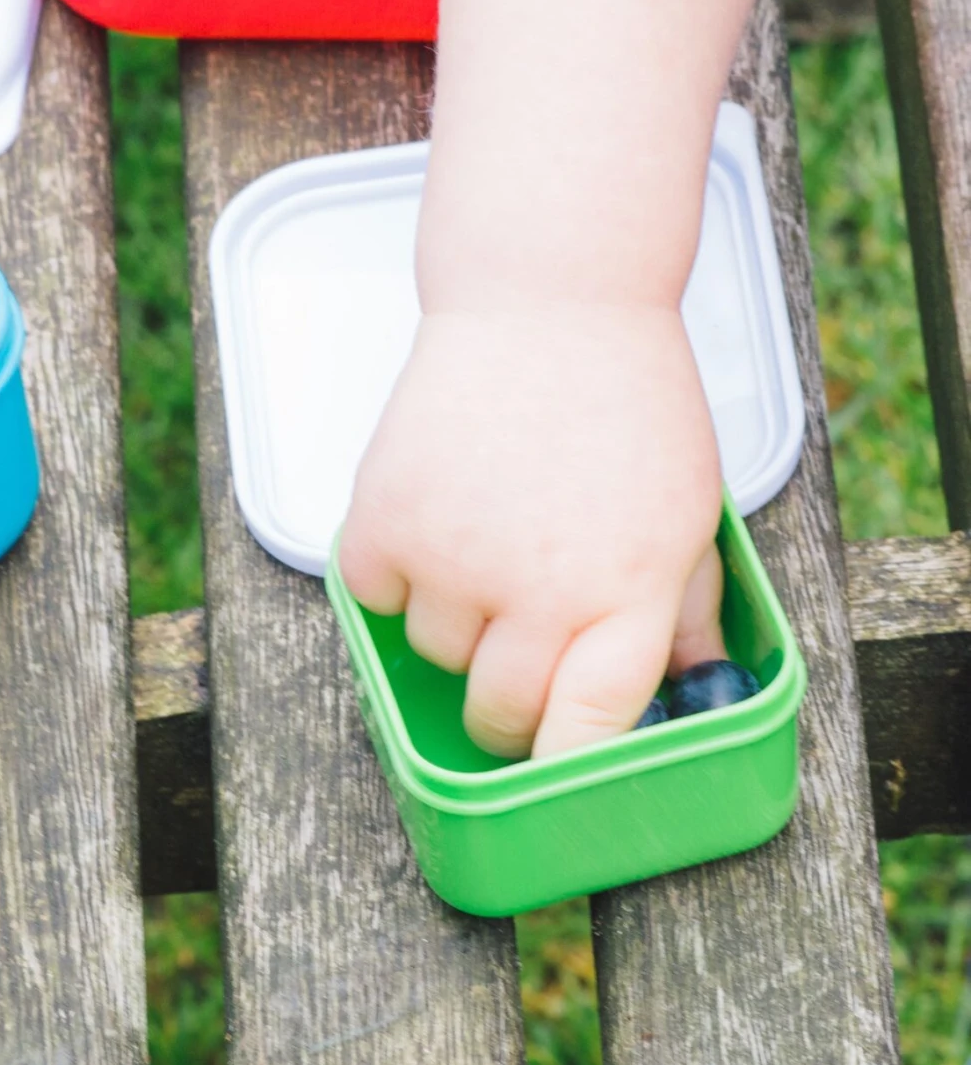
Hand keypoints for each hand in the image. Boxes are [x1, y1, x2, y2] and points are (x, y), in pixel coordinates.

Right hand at [338, 302, 723, 758]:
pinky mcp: (386, 518)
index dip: (566, 763)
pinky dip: (395, 574)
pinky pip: (375, 596)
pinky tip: (433, 518)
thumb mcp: (689, 505)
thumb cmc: (628, 397)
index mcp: (629, 590)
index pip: (589, 727)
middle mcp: (541, 587)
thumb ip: (682, 605)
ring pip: (433, 653)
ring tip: (481, 544)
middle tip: (511, 665)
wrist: (549, 299)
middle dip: (506, 709)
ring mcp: (456, 557)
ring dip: (452, 622)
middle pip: (500, 713)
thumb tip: (683, 689)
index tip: (554, 765)